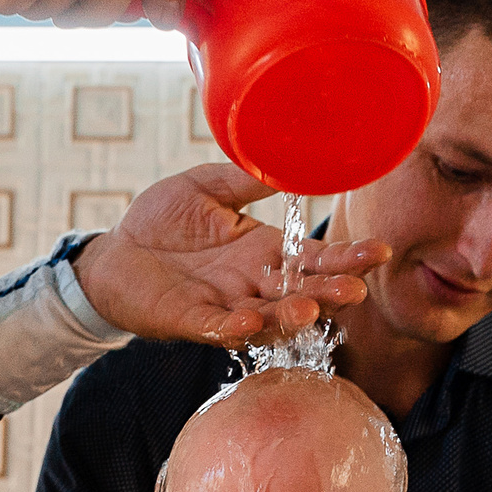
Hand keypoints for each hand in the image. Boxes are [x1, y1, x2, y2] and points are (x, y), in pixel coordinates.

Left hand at [74, 164, 390, 348]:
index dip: (345, 258)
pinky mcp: (189, 320)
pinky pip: (216, 328)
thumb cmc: (161, 220)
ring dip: (289, 315)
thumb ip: (245, 179)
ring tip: (310, 308)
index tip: (377, 252)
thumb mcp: (206, 187)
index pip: (312, 258)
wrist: (114, 252)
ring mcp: (224, 305)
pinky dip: (234, 328)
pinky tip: (248, 320)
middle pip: (300, 293)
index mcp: (262, 252)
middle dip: (329, 293)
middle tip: (355, 290)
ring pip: (266, 318)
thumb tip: (288, 163)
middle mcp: (251, 284)